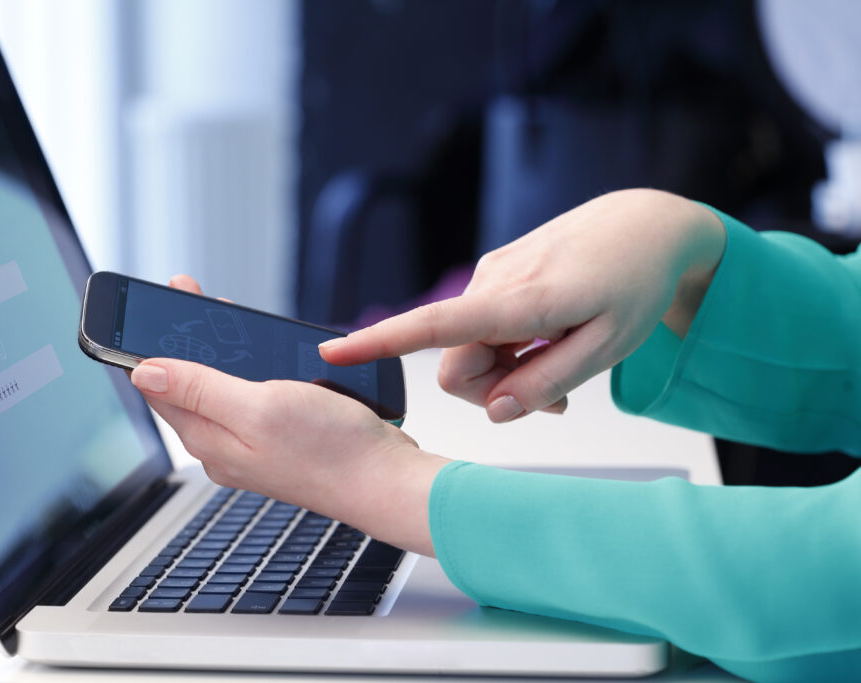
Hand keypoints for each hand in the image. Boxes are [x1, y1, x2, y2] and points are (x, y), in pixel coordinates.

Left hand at [130, 275, 449, 555]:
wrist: (385, 482)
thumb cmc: (330, 451)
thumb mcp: (257, 408)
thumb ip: (200, 388)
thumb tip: (144, 373)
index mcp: (209, 438)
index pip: (160, 386)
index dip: (151, 344)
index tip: (152, 306)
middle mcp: (225, 444)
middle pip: (188, 384)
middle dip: (183, 339)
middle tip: (187, 294)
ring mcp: (254, 443)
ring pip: (221, 388)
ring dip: (218, 351)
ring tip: (219, 315)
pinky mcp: (282, 438)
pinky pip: (252, 398)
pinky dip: (250, 369)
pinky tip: (261, 354)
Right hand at [320, 189, 725, 421]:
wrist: (645, 224)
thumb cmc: (633, 284)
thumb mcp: (606, 348)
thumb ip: (546, 384)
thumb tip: (495, 413)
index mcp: (520, 300)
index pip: (434, 326)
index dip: (380, 344)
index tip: (331, 355)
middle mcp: (493, 282)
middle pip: (454, 365)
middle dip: (491, 391)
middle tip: (551, 396)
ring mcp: (492, 274)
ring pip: (468, 348)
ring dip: (506, 370)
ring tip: (558, 363)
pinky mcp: (496, 274)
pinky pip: (483, 327)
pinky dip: (511, 347)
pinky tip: (549, 340)